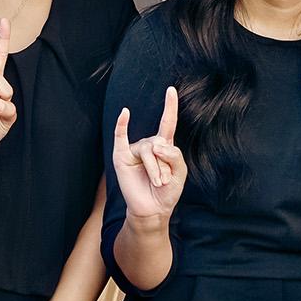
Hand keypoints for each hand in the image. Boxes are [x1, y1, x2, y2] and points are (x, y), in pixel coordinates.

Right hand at [112, 86, 185, 219]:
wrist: (152, 210)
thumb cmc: (167, 191)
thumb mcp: (180, 173)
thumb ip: (174, 156)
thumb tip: (156, 146)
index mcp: (164, 146)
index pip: (167, 122)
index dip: (170, 106)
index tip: (171, 90)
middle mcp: (149, 144)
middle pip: (160, 144)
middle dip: (164, 165)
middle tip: (163, 181)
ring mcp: (134, 149)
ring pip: (148, 150)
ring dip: (155, 169)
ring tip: (156, 182)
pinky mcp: (121, 157)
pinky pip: (120, 137)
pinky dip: (122, 124)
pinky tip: (125, 113)